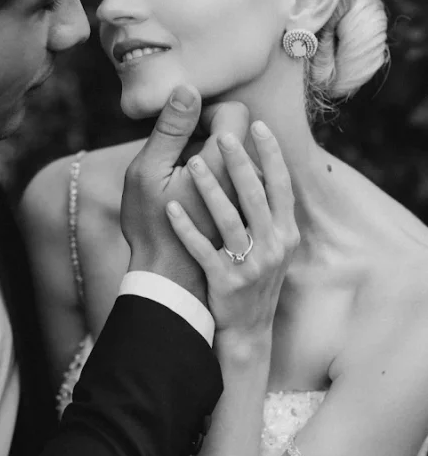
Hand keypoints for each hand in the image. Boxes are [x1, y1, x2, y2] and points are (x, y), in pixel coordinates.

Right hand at [121, 85, 249, 298]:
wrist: (166, 280)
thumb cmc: (149, 225)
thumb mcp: (148, 171)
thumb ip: (170, 128)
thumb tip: (188, 87)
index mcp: (225, 164)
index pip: (234, 113)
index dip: (208, 112)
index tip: (184, 128)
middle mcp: (247, 182)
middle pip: (240, 137)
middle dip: (212, 137)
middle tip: (182, 156)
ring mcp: (250, 204)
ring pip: (242, 164)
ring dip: (218, 162)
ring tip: (186, 180)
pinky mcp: (248, 222)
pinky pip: (241, 189)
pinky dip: (222, 185)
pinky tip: (196, 200)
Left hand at [165, 121, 298, 337]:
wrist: (247, 331)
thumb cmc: (255, 277)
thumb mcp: (275, 245)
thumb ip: (271, 210)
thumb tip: (264, 166)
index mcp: (285, 232)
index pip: (281, 185)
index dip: (271, 154)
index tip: (258, 124)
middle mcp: (273, 246)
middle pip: (256, 196)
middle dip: (239, 161)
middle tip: (222, 132)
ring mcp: (250, 266)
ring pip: (229, 220)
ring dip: (210, 188)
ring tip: (190, 162)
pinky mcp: (226, 282)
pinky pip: (203, 250)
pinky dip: (186, 228)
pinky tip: (169, 209)